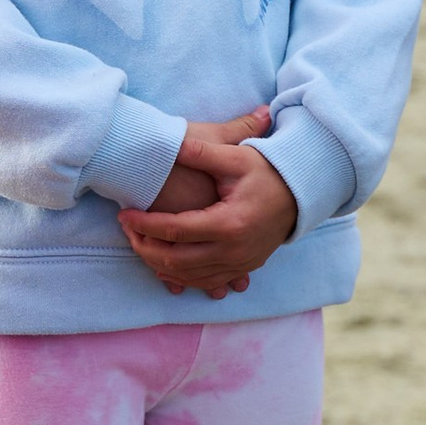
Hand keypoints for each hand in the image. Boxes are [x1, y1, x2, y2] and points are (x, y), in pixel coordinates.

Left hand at [117, 121, 299, 300]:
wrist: (301, 193)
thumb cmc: (267, 171)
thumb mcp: (236, 157)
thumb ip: (202, 151)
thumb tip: (172, 141)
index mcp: (228, 223)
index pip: (175, 230)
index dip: (144, 224)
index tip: (124, 214)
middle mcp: (234, 250)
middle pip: (176, 260)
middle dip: (144, 247)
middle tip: (127, 231)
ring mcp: (239, 264)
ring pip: (188, 276)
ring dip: (159, 264)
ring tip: (139, 243)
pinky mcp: (242, 269)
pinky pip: (205, 282)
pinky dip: (180, 278)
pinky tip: (163, 265)